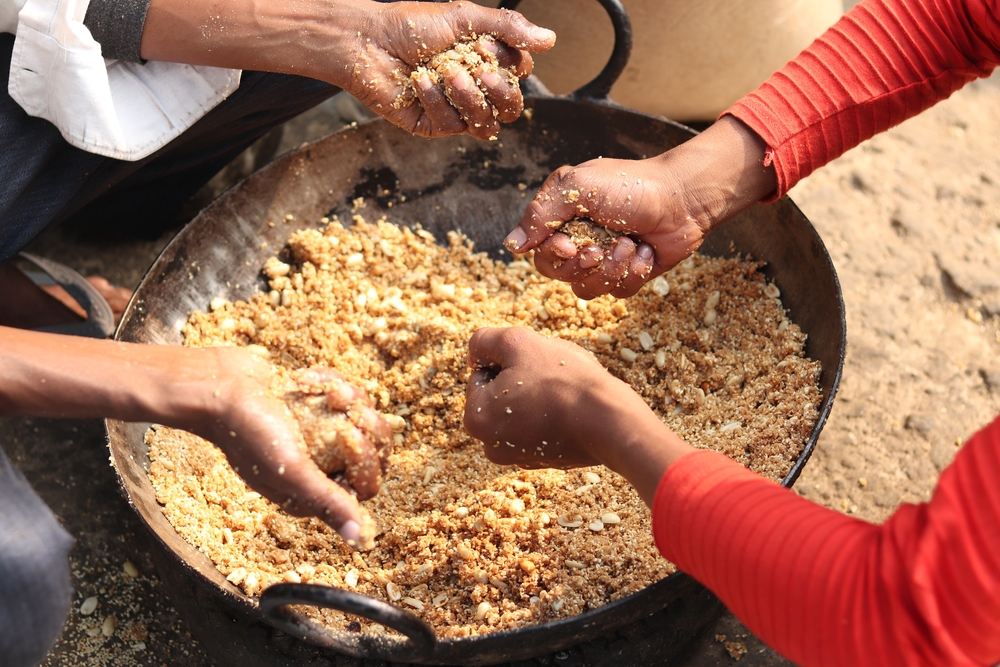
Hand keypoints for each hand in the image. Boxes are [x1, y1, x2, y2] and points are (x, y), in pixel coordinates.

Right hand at [177, 349, 389, 546]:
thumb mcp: (290, 470)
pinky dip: (328, 382)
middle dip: (367, 426)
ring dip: (349, 398)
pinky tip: (302, 381)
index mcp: (312, 492)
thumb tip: (360, 540)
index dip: (367, 460)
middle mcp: (318, 467)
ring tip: (325, 391)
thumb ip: (327, 502)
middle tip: (348, 409)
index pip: (367, 486)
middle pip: (373, 452)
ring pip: (363, 417)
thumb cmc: (248, 430)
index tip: (348, 435)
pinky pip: (344, 393)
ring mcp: (318, 434)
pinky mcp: (314, 405)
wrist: (218, 384)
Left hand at [339, 1, 555, 139]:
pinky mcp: (432, 126)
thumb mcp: (464, 17)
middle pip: (511, 108)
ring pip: (485, 123)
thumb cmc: (411, 25)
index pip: (520, 75)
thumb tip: (550, 39)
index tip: (484, 43)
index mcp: (486, 62)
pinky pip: (451, 124)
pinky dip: (436, 100)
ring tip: (447, 72)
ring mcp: (455, 111)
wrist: (367, 41)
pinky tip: (419, 79)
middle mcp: (474, 89)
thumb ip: (507, 27)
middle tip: (482, 71)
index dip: (510, 64)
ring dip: (468, 97)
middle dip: (500, 91)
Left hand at [463, 327, 691, 503]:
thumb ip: (484, 341)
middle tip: (549, 378)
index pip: (482, 374)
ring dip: (535, 396)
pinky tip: (570, 409)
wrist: (611, 422)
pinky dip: (549, 415)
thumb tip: (474, 355)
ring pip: (519, 409)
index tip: (534, 366)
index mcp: (475, 419)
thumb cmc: (563, 380)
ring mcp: (517, 458)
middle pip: (499, 394)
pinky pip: (538, 426)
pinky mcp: (543, 461)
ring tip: (561, 393)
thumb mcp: (517, 342)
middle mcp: (489, 446)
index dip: (508, 361)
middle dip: (519, 380)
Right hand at [503, 116, 776, 298]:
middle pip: (562, 276)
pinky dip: (633, 273)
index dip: (553, 256)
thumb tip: (510, 245)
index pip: (539, 255)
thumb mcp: (577, 187)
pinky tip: (645, 252)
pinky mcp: (628, 275)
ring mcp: (604, 261)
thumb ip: (540, 213)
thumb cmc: (630, 185)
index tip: (570, 243)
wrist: (682, 199)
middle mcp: (579, 242)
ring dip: (612, 267)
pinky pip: (618, 292)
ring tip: (630, 243)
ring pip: (589, 289)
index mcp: (562, 220)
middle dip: (585, 264)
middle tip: (602, 246)